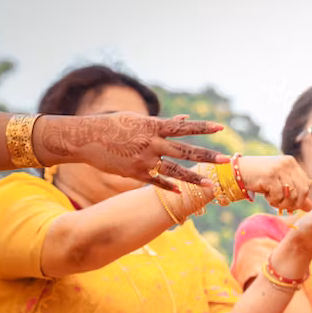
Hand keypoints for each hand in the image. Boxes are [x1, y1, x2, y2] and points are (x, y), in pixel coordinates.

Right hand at [33, 113, 226, 190]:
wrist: (86, 139)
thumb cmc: (112, 125)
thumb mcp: (137, 120)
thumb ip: (164, 123)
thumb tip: (185, 119)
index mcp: (153, 126)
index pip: (184, 127)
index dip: (203, 127)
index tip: (221, 127)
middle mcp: (152, 142)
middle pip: (185, 150)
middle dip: (207, 156)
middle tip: (226, 160)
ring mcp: (145, 159)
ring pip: (175, 171)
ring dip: (194, 178)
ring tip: (210, 184)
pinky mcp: (136, 173)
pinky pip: (157, 182)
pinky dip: (170, 187)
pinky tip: (183, 193)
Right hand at [236, 154, 311, 212]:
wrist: (236, 171)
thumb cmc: (259, 178)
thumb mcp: (279, 184)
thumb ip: (295, 194)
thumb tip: (310, 208)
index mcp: (292, 163)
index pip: (306, 185)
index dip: (301, 199)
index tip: (291, 205)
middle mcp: (287, 164)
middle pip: (302, 191)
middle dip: (293, 204)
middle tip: (282, 206)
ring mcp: (278, 169)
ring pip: (290, 195)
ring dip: (281, 203)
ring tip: (272, 200)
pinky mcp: (269, 176)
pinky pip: (278, 195)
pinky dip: (273, 200)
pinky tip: (266, 196)